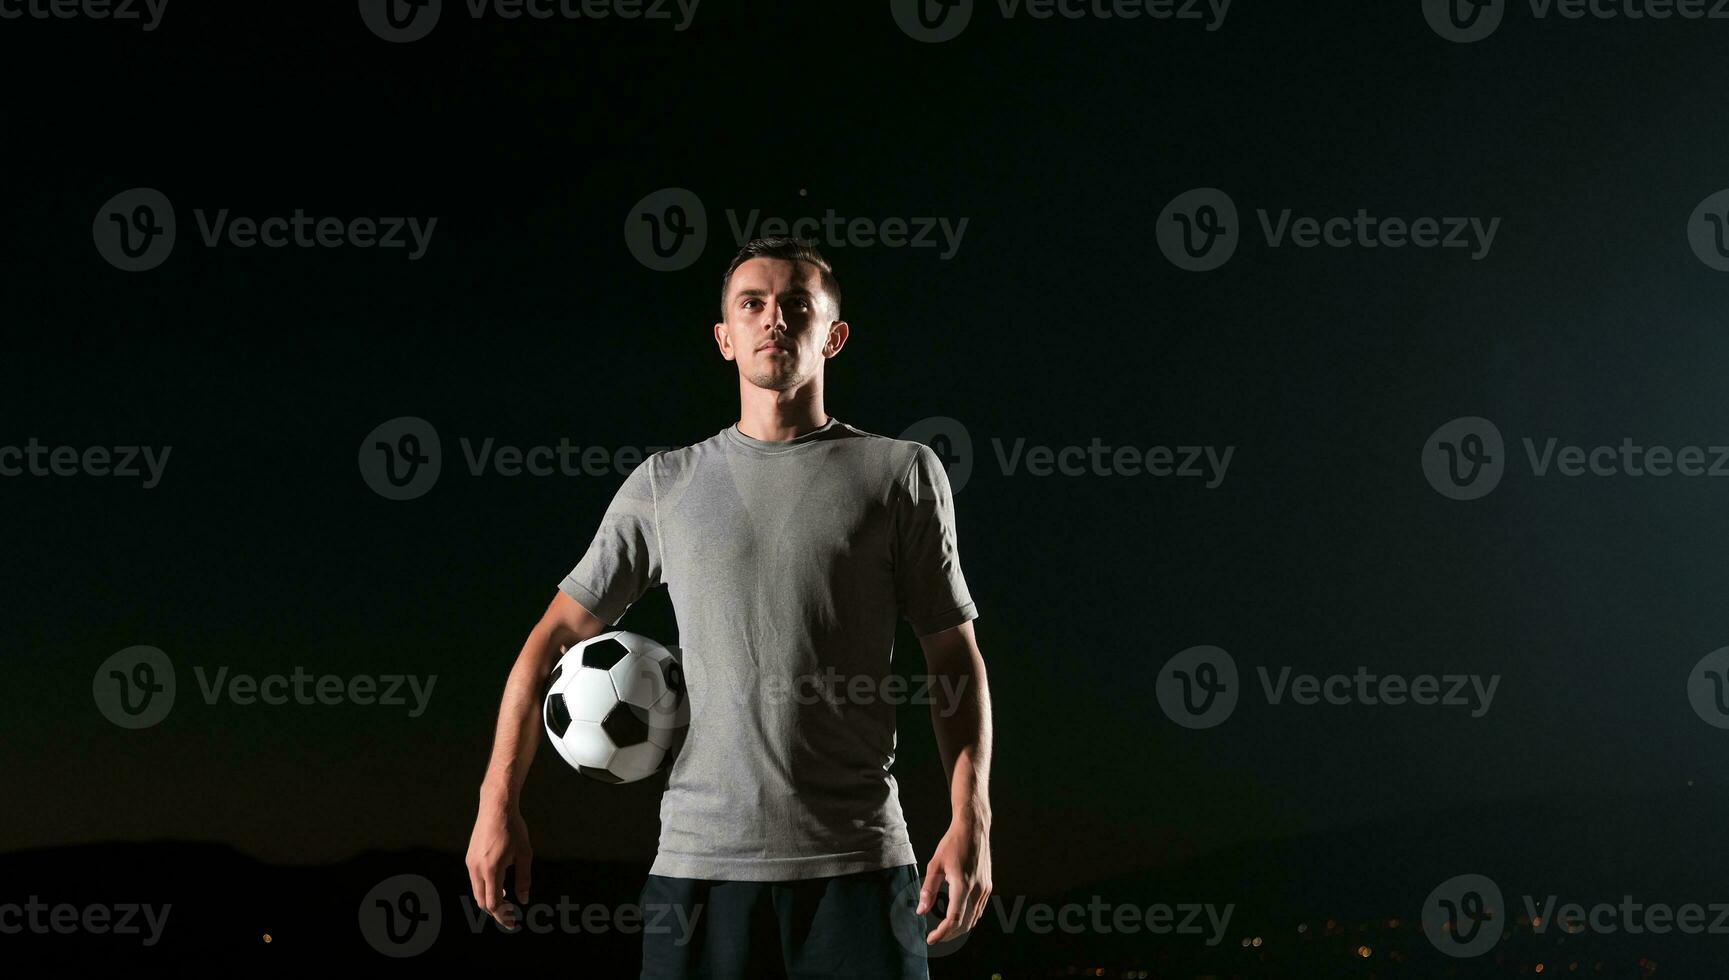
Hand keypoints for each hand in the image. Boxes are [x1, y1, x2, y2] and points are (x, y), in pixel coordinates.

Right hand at [465, 793, 532, 928]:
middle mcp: (477, 868)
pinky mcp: (469, 858)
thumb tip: (524, 901)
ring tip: (506, 903)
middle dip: (496, 911)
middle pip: (482, 901)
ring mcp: (470, 863)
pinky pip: (476, 880)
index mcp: (491, 869)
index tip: (513, 923)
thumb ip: (524, 879)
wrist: (496, 807)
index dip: (503, 916)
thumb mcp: (525, 854)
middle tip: (510, 916)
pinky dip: (486, 888)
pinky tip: (499, 886)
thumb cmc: (513, 829)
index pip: (493, 903)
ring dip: (490, 900)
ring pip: (477, 891)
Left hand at [917, 813, 991, 944]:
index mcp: (963, 885)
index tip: (930, 939)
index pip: (954, 919)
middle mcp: (977, 890)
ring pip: (974, 918)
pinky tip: (957, 917)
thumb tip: (921, 912)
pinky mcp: (988, 886)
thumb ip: (928, 890)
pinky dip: (968, 918)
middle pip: (966, 923)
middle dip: (950, 934)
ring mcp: (985, 889)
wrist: (974, 829)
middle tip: (935, 937)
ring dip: (959, 928)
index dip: (942, 933)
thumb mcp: (935, 865)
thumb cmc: (952, 843)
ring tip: (944, 930)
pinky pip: (979, 909)